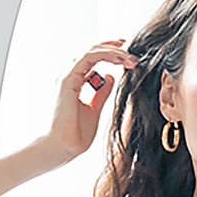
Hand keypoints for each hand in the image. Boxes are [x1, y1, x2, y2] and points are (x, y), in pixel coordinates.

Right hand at [46, 40, 136, 163]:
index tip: (128, 58)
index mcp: (74, 83)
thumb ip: (102, 93)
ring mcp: (68, 76)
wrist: (63, 148)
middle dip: (114, 48)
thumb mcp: (95, 109)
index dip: (110, 54)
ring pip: (92, 51)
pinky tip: (120, 58)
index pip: (93, 60)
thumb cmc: (75, 135)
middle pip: (93, 51)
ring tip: (130, 57)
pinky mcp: (69, 78)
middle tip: (132, 51)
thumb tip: (111, 77)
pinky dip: (106, 54)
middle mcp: (69, 76)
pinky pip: (90, 57)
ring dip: (113, 50)